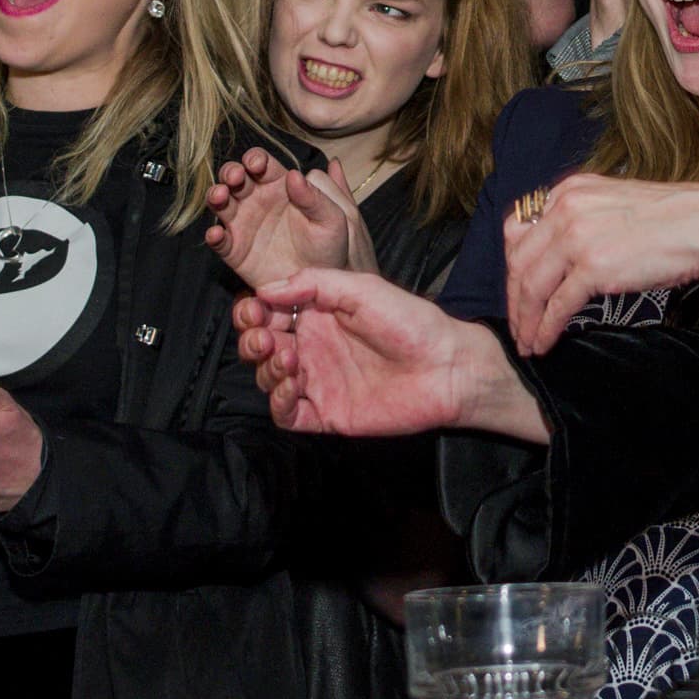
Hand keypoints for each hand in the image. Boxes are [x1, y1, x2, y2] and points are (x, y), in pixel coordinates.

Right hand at [206, 149, 372, 286]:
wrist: (320, 284)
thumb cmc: (329, 246)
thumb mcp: (330, 219)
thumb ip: (314, 197)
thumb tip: (295, 174)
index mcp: (279, 186)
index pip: (260, 163)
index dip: (254, 158)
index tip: (257, 164)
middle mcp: (256, 200)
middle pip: (234, 177)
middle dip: (230, 172)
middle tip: (235, 177)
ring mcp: (243, 225)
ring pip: (221, 203)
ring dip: (216, 195)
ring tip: (220, 196)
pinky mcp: (235, 251)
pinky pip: (219, 241)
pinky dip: (214, 236)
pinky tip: (217, 234)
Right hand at [235, 271, 528, 439]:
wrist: (447, 367)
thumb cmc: (411, 322)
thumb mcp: (362, 289)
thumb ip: (314, 284)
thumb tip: (266, 288)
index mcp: (318, 314)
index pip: (268, 312)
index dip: (252, 312)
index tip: (252, 310)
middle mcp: (313, 347)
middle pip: (261, 346)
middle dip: (251, 341)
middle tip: (264, 338)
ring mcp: (318, 382)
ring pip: (268, 379)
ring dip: (266, 369)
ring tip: (288, 358)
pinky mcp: (327, 413)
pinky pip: (287, 414)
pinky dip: (277, 403)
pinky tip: (290, 387)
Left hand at [503, 173, 698, 354]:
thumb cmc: (670, 218)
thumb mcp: (613, 203)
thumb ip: (582, 218)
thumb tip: (563, 252)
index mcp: (568, 191)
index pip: (519, 230)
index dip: (513, 266)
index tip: (517, 291)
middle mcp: (565, 209)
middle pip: (519, 261)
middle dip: (513, 299)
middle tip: (517, 325)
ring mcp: (577, 237)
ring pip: (532, 286)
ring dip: (525, 320)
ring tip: (527, 342)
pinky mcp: (593, 267)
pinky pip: (557, 305)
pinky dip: (545, 328)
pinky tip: (544, 343)